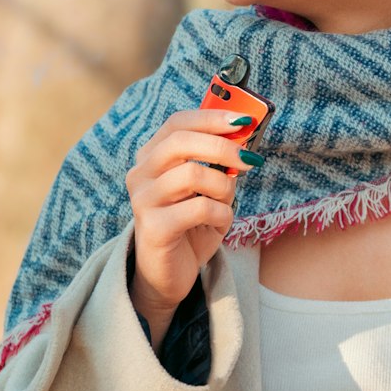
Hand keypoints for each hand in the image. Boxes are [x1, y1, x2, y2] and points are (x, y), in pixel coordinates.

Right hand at [125, 108, 262, 345]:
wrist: (169, 273)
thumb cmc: (191, 226)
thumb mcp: (209, 190)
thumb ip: (221, 165)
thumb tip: (245, 141)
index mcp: (152, 157)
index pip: (178, 123)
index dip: (211, 117)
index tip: (243, 120)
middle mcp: (141, 174)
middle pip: (181, 141)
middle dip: (222, 147)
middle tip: (249, 160)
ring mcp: (143, 200)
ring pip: (192, 174)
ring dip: (223, 187)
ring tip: (226, 203)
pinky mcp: (153, 227)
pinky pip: (199, 208)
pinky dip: (221, 214)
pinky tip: (219, 223)